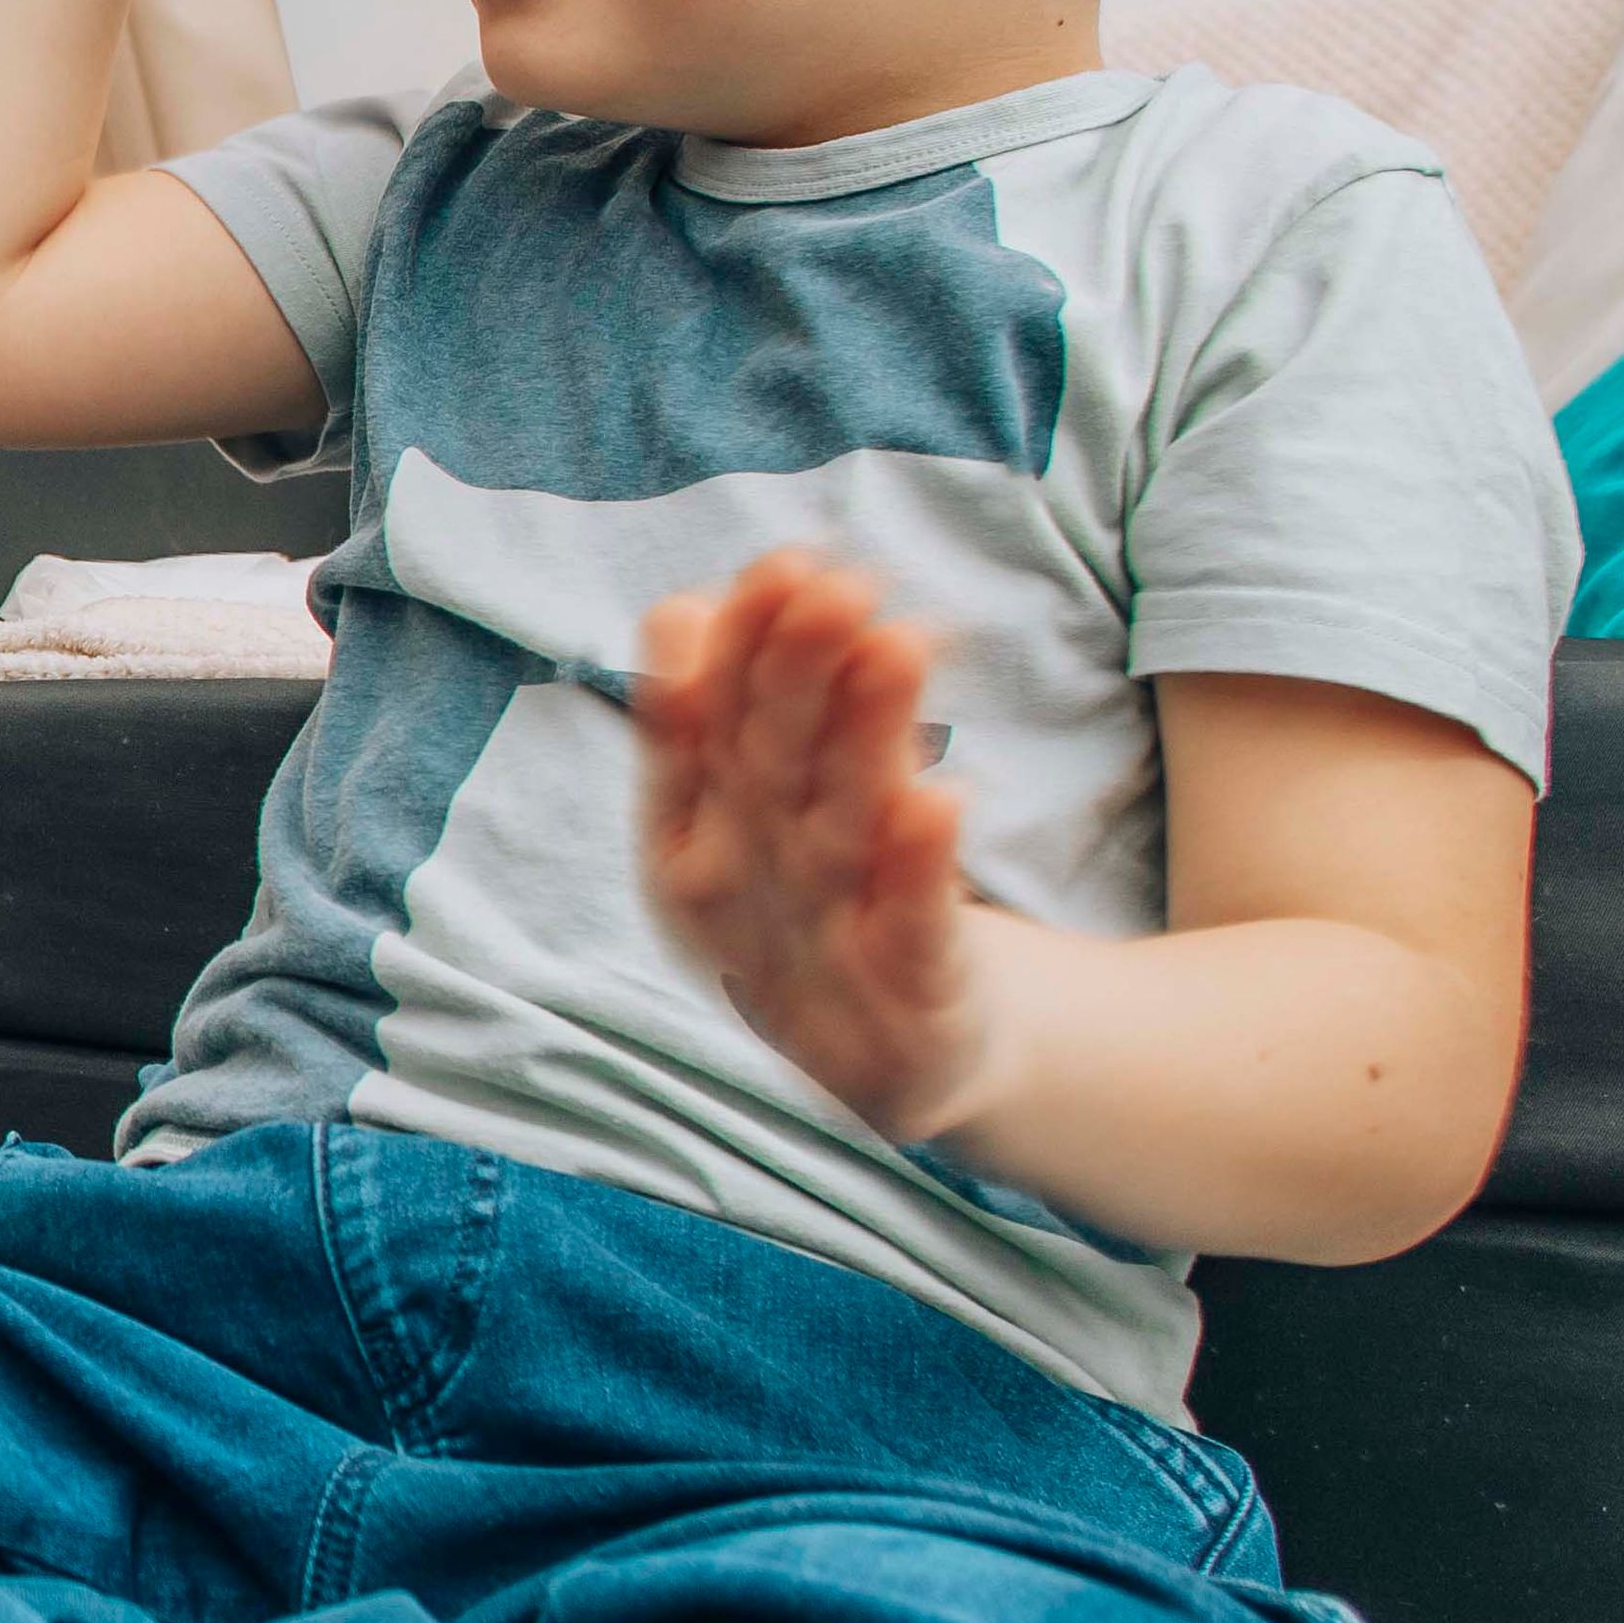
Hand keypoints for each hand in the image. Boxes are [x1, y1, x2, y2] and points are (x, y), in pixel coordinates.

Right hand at [633, 548, 1009, 1141]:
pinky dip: (920, 871)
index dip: (738, 652)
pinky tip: (942, 799)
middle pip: (767, 774)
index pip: (699, 738)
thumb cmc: (822, 903)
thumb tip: (681, 609)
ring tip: (899, 643)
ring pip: (839, 834)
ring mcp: (823, 960)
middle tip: (838, 583)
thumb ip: (716, 720)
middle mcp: (741, 903)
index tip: (785, 566)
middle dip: (796, 675)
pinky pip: (912, 934)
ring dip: (864, 739)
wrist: (908, 1056)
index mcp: (684, 849)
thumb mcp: (753, 816)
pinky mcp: (911, 1009)